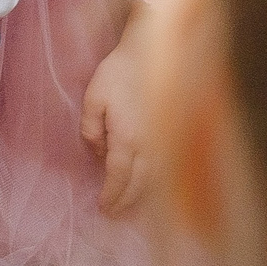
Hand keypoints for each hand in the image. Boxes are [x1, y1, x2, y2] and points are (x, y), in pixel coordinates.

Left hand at [82, 6, 150, 215]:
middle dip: (126, 201)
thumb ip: (91, 128)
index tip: (102, 208)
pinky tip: (151, 184)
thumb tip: (97, 152)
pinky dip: (157, 181)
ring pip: (156, 179)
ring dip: (143, 195)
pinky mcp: (175, 134)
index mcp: (128, 138)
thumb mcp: (93, 97)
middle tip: (114, 212)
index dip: (111, 195)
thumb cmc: (120, 72)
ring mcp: (167, 141)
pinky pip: (167, 167)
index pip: (118, 177)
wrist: (157, 53)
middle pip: (140, 184)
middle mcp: (152, 146)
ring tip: (129, 203)